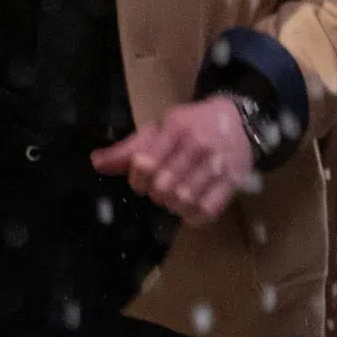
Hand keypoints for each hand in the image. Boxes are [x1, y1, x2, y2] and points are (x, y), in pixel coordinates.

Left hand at [90, 96, 256, 225]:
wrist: (240, 120)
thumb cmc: (192, 125)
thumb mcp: (160, 128)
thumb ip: (129, 148)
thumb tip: (96, 163)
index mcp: (176, 128)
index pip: (145, 163)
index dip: (137, 179)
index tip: (140, 180)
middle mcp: (197, 145)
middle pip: (163, 186)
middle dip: (155, 193)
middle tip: (159, 188)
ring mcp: (217, 165)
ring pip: (183, 200)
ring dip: (173, 204)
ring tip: (175, 195)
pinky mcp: (233, 182)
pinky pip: (207, 211)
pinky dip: (193, 215)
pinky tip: (190, 206)